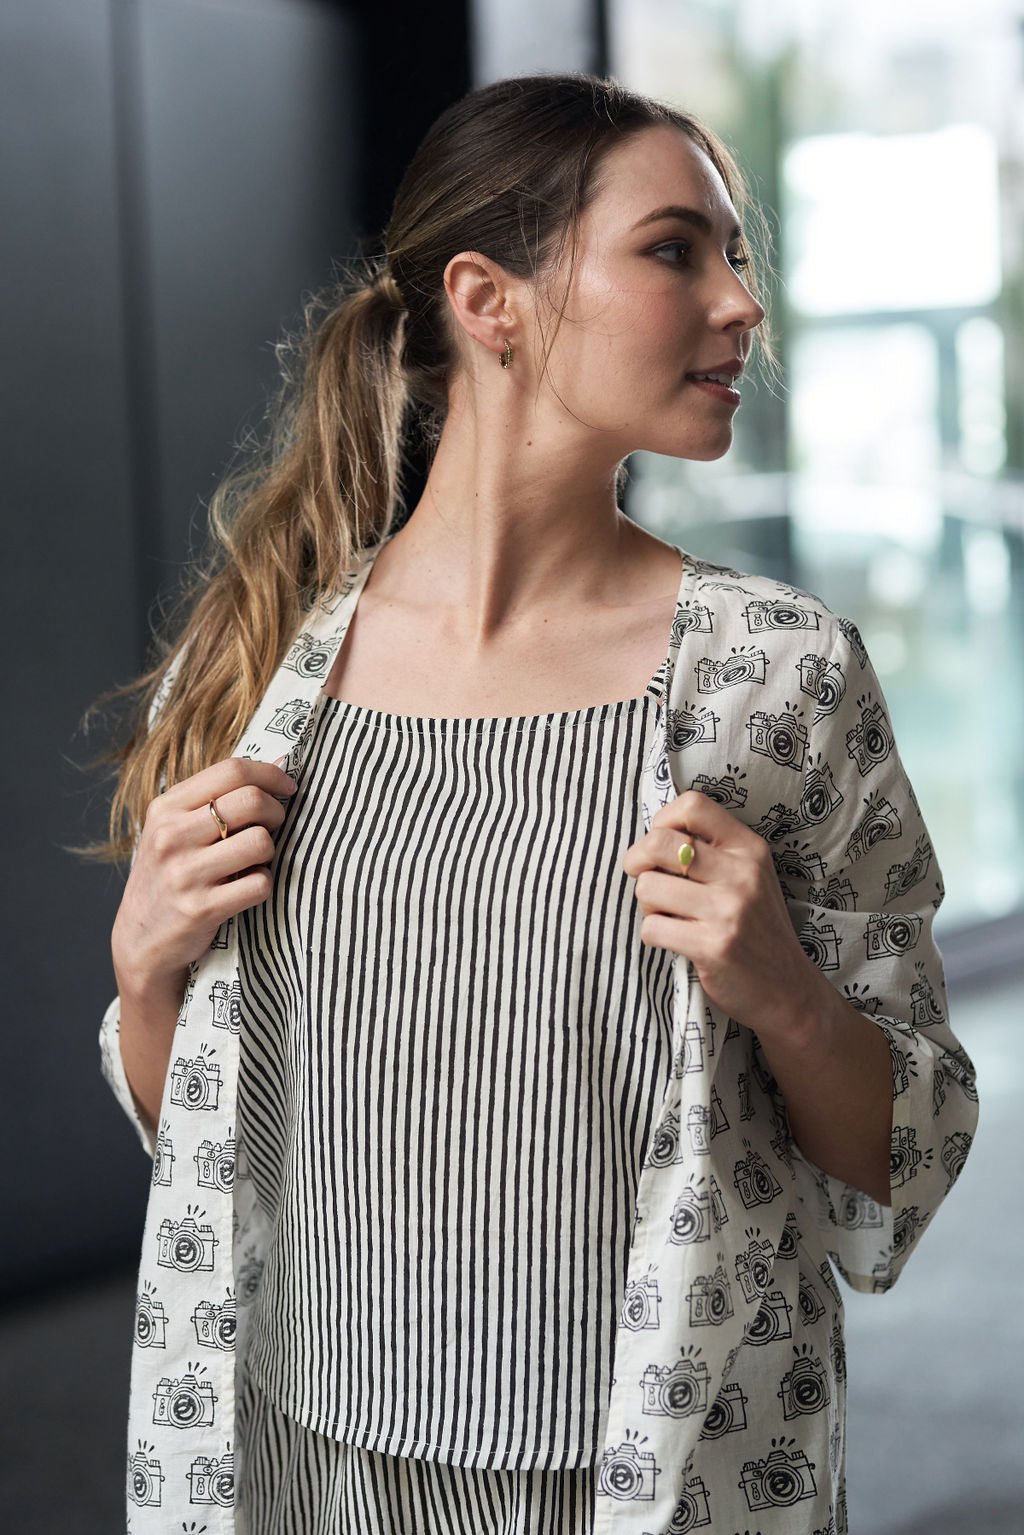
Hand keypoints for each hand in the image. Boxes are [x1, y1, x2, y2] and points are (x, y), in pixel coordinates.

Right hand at [111, 755, 297, 997]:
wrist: (140, 940)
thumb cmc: (168, 875)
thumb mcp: (175, 828)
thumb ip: (219, 796)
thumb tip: (280, 761)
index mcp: (166, 807)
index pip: (231, 771)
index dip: (270, 775)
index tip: (287, 789)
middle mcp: (171, 836)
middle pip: (251, 801)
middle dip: (276, 813)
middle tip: (273, 827)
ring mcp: (185, 873)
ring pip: (261, 842)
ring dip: (269, 853)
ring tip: (254, 861)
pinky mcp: (201, 908)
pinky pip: (260, 884)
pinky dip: (263, 885)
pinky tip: (247, 888)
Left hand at [622, 789, 820, 1040]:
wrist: (787, 989)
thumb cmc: (756, 929)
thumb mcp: (750, 877)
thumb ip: (712, 851)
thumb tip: (652, 835)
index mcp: (749, 849)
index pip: (693, 805)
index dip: (662, 820)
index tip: (661, 846)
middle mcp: (741, 874)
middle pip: (658, 843)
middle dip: (637, 861)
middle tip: (645, 879)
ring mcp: (728, 910)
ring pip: (648, 887)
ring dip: (647, 904)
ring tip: (669, 916)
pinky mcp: (712, 946)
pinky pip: (652, 927)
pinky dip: (653, 934)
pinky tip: (674, 939)